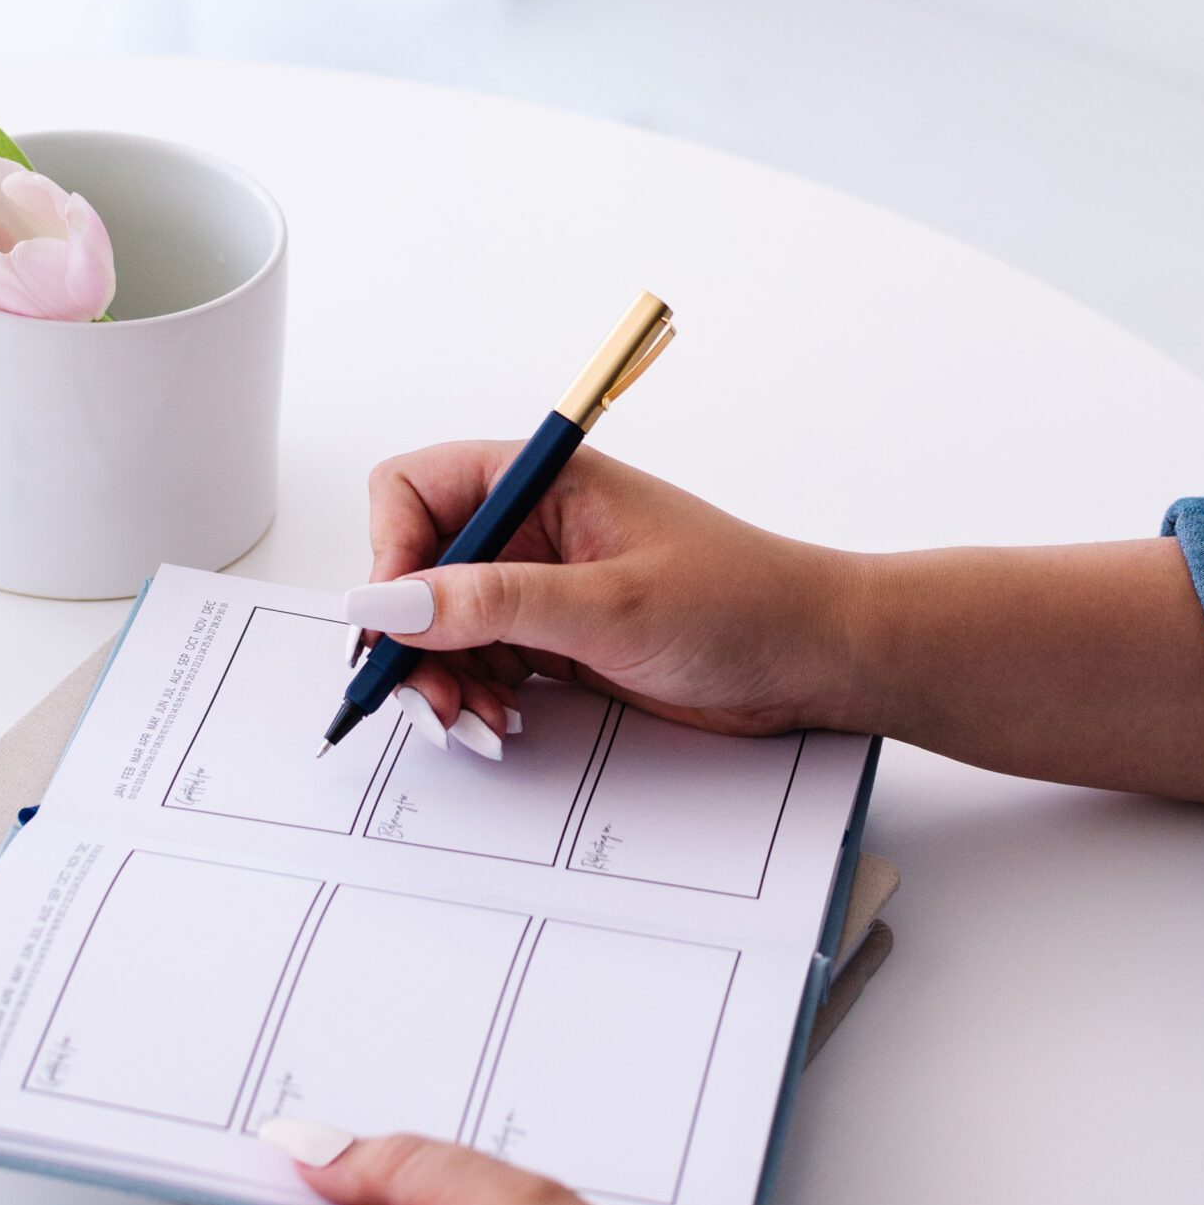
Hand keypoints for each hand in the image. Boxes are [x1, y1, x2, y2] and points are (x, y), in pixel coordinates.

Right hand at [349, 444, 862, 741]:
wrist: (815, 659)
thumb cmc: (741, 603)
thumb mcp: (608, 606)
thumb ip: (491, 604)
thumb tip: (388, 603)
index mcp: (542, 481)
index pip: (415, 491)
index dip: (389, 554)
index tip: (396, 625)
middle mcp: (531, 527)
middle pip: (416, 569)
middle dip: (411, 638)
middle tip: (427, 701)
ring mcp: (541, 585)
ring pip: (441, 627)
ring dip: (443, 679)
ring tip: (478, 722)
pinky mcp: (555, 638)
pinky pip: (481, 663)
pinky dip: (476, 697)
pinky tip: (503, 723)